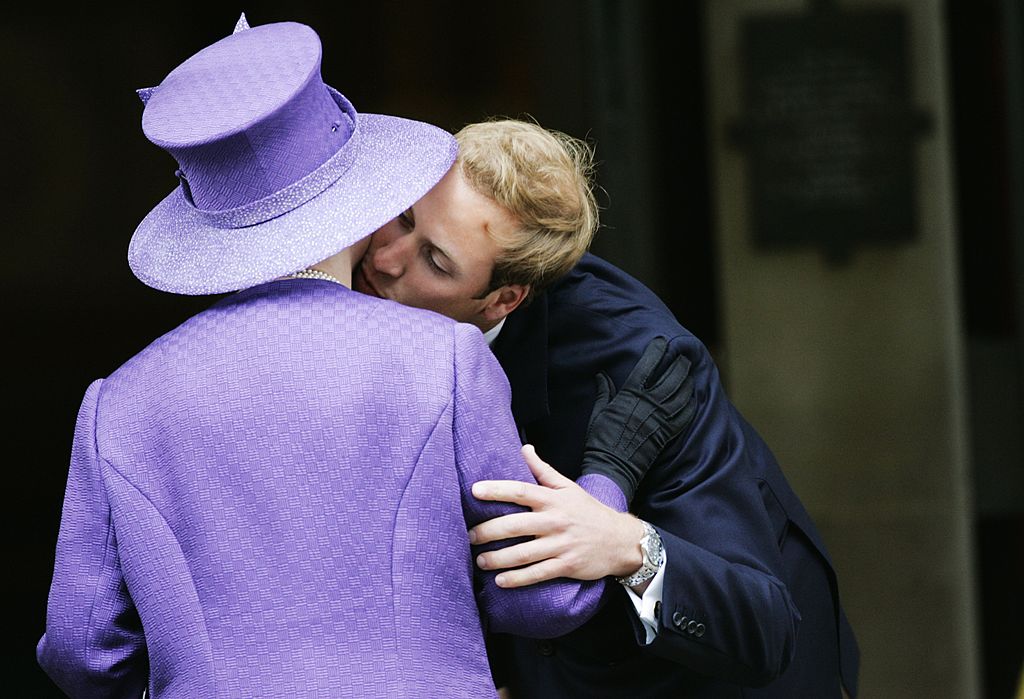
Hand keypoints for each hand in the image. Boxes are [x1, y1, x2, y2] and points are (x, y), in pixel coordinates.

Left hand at [470, 445, 644, 586]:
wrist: (620, 540)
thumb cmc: (589, 511)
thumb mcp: (568, 487)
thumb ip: (543, 471)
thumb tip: (524, 448)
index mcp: (553, 500)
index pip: (520, 491)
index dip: (497, 490)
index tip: (474, 490)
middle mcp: (555, 521)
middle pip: (515, 525)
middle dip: (488, 531)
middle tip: (469, 536)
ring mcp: (561, 544)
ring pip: (522, 554)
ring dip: (497, 559)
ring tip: (480, 561)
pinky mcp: (566, 565)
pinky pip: (537, 573)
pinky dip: (517, 579)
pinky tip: (500, 581)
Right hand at [581, 336, 695, 501]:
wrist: (612, 468)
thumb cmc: (600, 441)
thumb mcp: (598, 413)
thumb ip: (604, 393)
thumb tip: (601, 376)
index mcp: (629, 396)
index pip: (647, 366)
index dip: (656, 352)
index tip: (662, 342)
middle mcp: (648, 404)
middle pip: (671, 378)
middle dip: (679, 365)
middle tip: (683, 358)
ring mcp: (660, 419)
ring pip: (681, 394)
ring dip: (687, 381)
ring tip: (689, 373)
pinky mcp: (667, 433)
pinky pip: (684, 415)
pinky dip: (690, 404)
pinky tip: (692, 398)